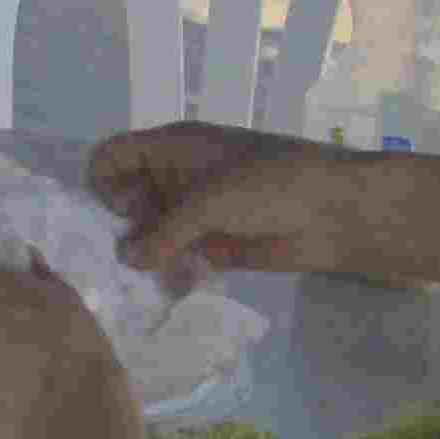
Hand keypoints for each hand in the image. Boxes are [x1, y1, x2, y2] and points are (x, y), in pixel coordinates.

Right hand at [88, 121, 338, 285]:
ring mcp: (195, 214)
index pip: (113, 156)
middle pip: (124, 200)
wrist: (335, 212)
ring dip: (144, 258)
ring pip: (149, 235)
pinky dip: (169, 275)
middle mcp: (176, 178)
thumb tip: (127, 260)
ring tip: (149, 281)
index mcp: (172, 148)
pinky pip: (176, 260)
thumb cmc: (271, 186)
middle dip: (118, 230)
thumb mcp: (210, 200)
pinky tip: (175, 290)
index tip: (122, 214)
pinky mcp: (212, 246)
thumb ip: (163, 231)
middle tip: (125, 262)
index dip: (104, 184)